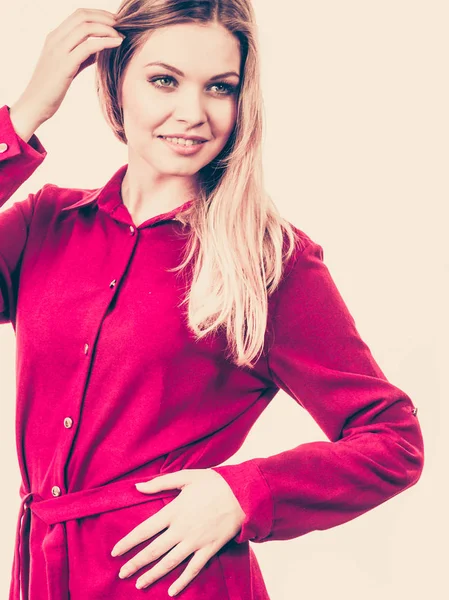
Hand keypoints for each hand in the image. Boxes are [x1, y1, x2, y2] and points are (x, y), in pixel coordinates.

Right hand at [16, 7, 123, 124]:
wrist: (35, 105)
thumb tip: (100, 49)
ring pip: (86, 28)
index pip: (79, 15)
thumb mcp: (68, 67)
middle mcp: (55, 40)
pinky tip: (118, 44)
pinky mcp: (64, 66)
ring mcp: (58, 51)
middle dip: (106, 18)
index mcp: (55, 37)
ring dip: (107, 29)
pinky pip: (88, 47)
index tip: (116, 23)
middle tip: (122, 26)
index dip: (99, 14)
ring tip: (122, 37)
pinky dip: (106, 42)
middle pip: (83, 16)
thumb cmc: (52, 89)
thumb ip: (82, 55)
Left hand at [110, 469, 245, 595]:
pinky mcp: (209, 549)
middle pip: (153, 550)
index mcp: (173, 511)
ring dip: (153, 575)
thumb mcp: (186, 477)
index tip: (115, 552)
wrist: (242, 494)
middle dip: (135, 563)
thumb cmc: (213, 483)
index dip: (128, 542)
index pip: (144, 530)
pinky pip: (193, 569)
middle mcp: (181, 530)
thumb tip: (137, 487)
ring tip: (139, 584)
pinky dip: (182, 581)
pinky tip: (172, 591)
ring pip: (169, 563)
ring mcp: (195, 542)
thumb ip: (160, 483)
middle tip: (121, 573)